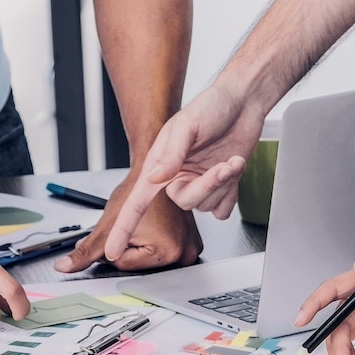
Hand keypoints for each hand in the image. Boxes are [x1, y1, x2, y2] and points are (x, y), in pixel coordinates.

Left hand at [55, 172, 202, 271]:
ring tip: (147, 225)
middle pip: (139, 265)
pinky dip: (155, 241)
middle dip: (128, 247)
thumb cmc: (137, 190)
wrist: (154, 169)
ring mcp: (191, 248)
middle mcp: (185, 254)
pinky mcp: (192, 243)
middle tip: (137, 226)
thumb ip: (85, 251)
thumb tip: (64, 267)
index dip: (114, 246)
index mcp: (168, 252)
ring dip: (141, 245)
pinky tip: (156, 226)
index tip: (122, 228)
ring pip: (150, 259)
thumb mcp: (107, 225)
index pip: (124, 265)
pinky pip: (164, 250)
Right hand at [106, 85, 264, 260]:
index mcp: (160, 165)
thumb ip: (170, 154)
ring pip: (205, 206)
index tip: (112, 250)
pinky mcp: (219, 189)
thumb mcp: (185, 125)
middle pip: (184, 202)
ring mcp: (198, 184)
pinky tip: (233, 169)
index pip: (136, 202)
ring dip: (223, 183)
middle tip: (223, 166)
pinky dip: (231, 192)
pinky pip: (221, 209)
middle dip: (207, 185)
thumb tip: (155, 178)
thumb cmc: (211, 107)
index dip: (123, 228)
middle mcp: (177, 177)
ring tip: (231, 160)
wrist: (242, 104)